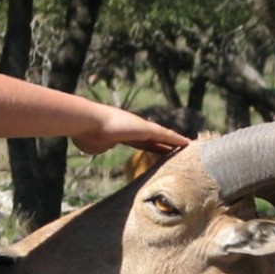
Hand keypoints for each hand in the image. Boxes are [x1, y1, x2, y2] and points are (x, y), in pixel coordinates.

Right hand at [71, 105, 191, 155]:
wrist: (87, 122)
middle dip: (166, 144)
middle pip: (155, 138)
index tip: (159, 151)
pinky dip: (177, 139)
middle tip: (178, 149)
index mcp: (122, 135)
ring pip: (163, 136)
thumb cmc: (85, 134)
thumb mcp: (92, 144)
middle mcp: (133, 129)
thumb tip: (101, 145)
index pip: (140, 143)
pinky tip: (188, 143)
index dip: (151, 147)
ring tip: (189, 146)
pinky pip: (165, 135)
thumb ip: (98, 145)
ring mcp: (140, 127)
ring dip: (176, 141)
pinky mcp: (145, 128)